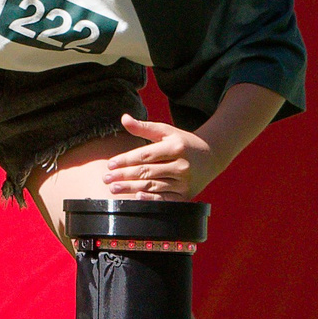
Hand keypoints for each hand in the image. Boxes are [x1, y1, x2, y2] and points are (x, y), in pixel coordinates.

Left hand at [103, 113, 219, 198]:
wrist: (211, 156)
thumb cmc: (182, 142)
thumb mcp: (166, 131)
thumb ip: (144, 127)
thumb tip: (123, 118)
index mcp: (176, 147)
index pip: (145, 155)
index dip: (126, 160)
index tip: (110, 164)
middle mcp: (182, 165)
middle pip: (147, 172)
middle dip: (124, 176)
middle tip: (106, 179)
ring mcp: (185, 182)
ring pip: (153, 186)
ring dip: (131, 188)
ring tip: (113, 189)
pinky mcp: (187, 195)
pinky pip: (165, 199)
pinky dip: (150, 199)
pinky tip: (136, 198)